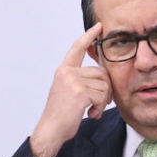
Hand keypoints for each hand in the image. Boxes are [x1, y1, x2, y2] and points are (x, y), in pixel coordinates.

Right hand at [30, 23, 111, 156]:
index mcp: (63, 70)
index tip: (98, 26)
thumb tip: (103, 75)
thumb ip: (81, 80)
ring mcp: (72, 81)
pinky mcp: (79, 92)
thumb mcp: (69, 91)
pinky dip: (100, 108)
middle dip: (106, 89)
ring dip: (102, 101)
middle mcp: (66, 72)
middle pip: (101, 72)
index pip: (77, 48)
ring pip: (104, 85)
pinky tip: (91, 114)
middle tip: (100, 103)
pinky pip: (102, 96)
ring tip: (92, 111)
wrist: (51, 130)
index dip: (88, 36)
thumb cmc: (61, 115)